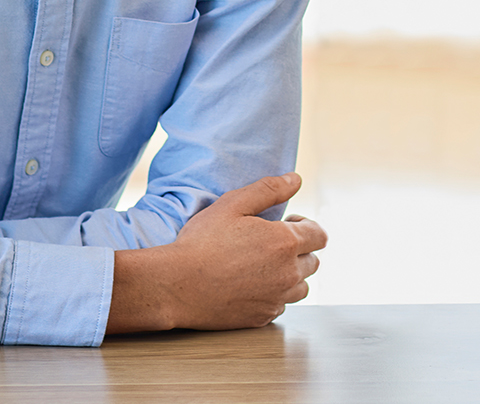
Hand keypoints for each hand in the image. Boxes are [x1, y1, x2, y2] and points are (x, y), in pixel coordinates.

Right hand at [108, 173, 326, 333]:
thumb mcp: (233, 204)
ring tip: (263, 263)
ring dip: (290, 273)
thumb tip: (296, 180)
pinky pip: (280, 303)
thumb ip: (268, 190)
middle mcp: (288, 274)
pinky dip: (273, 293)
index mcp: (285, 242)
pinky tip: (249, 282)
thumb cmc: (203, 241)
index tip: (289, 222)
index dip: (306, 225)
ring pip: (301, 286)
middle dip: (299, 249)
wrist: (179, 284)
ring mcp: (277, 298)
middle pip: (314, 261)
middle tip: (270, 241)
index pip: (319, 234)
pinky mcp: (263, 317)